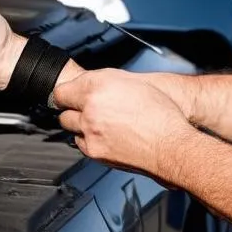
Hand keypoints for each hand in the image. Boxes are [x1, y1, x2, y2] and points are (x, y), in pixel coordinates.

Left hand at [53, 69, 197, 179]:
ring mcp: (90, 133)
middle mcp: (90, 110)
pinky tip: (105, 135)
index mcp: (97, 87)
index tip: (71, 94)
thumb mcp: (134, 82)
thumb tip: (93, 82)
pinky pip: (81, 143)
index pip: (62, 90)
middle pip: (63, 110)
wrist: (170, 145)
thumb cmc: (160, 114)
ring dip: (80, 124)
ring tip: (101, 122)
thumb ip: (107, 80)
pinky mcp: (94, 151)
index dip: (68, 92)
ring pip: (71, 128)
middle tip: (87, 107)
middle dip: (73, 108)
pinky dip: (88, 139)